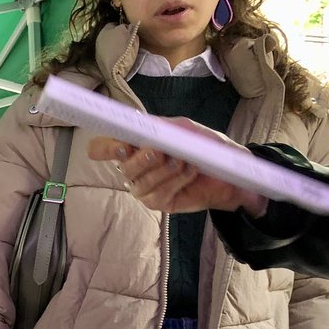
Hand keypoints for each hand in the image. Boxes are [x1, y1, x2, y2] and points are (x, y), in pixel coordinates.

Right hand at [86, 119, 267, 217]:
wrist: (227, 169)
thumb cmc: (202, 146)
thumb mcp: (182, 128)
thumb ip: (159, 126)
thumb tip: (139, 127)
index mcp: (132, 146)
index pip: (101, 148)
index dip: (104, 148)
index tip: (122, 147)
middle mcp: (132, 169)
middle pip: (123, 167)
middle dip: (143, 159)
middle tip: (161, 151)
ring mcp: (143, 188)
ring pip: (141, 182)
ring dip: (165, 169)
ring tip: (184, 161)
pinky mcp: (157, 203)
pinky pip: (158, 193)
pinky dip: (177, 180)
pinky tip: (190, 172)